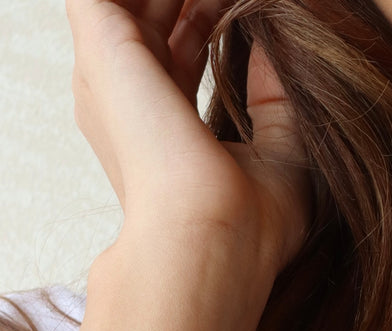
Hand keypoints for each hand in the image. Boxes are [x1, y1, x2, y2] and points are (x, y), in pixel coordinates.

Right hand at [67, 0, 311, 279]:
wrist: (213, 239)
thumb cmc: (252, 224)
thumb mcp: (284, 151)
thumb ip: (275, 96)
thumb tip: (274, 42)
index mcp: (162, 122)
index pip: (181, 45)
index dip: (212, 14)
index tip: (246, 6)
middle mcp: (128, 95)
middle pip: (157, 12)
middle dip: (197, 0)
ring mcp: (110, 68)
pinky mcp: (101, 40)